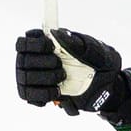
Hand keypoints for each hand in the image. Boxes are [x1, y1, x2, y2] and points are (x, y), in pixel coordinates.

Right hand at [14, 29, 130, 117]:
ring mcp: (35, 78)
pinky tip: (56, 92)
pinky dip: (42, 95)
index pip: (24, 42)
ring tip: (61, 80)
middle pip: (24, 61)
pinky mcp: (38, 94)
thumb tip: (55, 33)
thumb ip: (75, 42)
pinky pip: (30, 96)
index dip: (34, 44)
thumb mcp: (94, 50)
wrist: (107, 85)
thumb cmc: (99, 62)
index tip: (50, 47)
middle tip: (60, 67)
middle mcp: (35, 60)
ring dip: (44, 80)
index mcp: (45, 44)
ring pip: (26, 79)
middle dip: (42, 64)